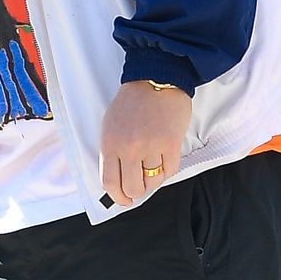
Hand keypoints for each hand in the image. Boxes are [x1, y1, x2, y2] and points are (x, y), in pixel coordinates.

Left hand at [99, 80, 192, 207]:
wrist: (156, 79)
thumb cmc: (132, 102)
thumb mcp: (110, 126)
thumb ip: (111, 152)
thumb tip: (116, 180)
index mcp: (110, 144)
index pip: (110, 182)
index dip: (117, 197)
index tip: (124, 200)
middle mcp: (129, 148)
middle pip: (132, 188)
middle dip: (137, 191)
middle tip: (140, 185)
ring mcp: (150, 146)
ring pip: (153, 181)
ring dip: (153, 178)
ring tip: (153, 166)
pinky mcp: (171, 143)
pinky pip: (170, 170)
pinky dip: (167, 169)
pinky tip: (164, 158)